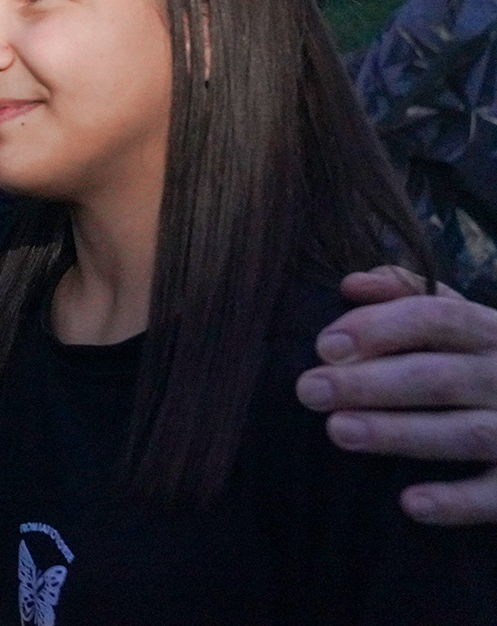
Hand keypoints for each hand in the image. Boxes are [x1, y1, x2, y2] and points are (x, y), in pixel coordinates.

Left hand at [297, 266, 496, 525]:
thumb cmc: (488, 364)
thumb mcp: (465, 322)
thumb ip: (408, 295)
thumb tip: (352, 283)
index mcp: (492, 331)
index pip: (437, 316)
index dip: (380, 327)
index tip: (325, 346)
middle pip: (439, 376)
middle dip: (370, 383)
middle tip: (309, 390)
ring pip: (467, 432)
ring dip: (400, 432)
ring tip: (338, 431)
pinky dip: (458, 501)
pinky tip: (410, 504)